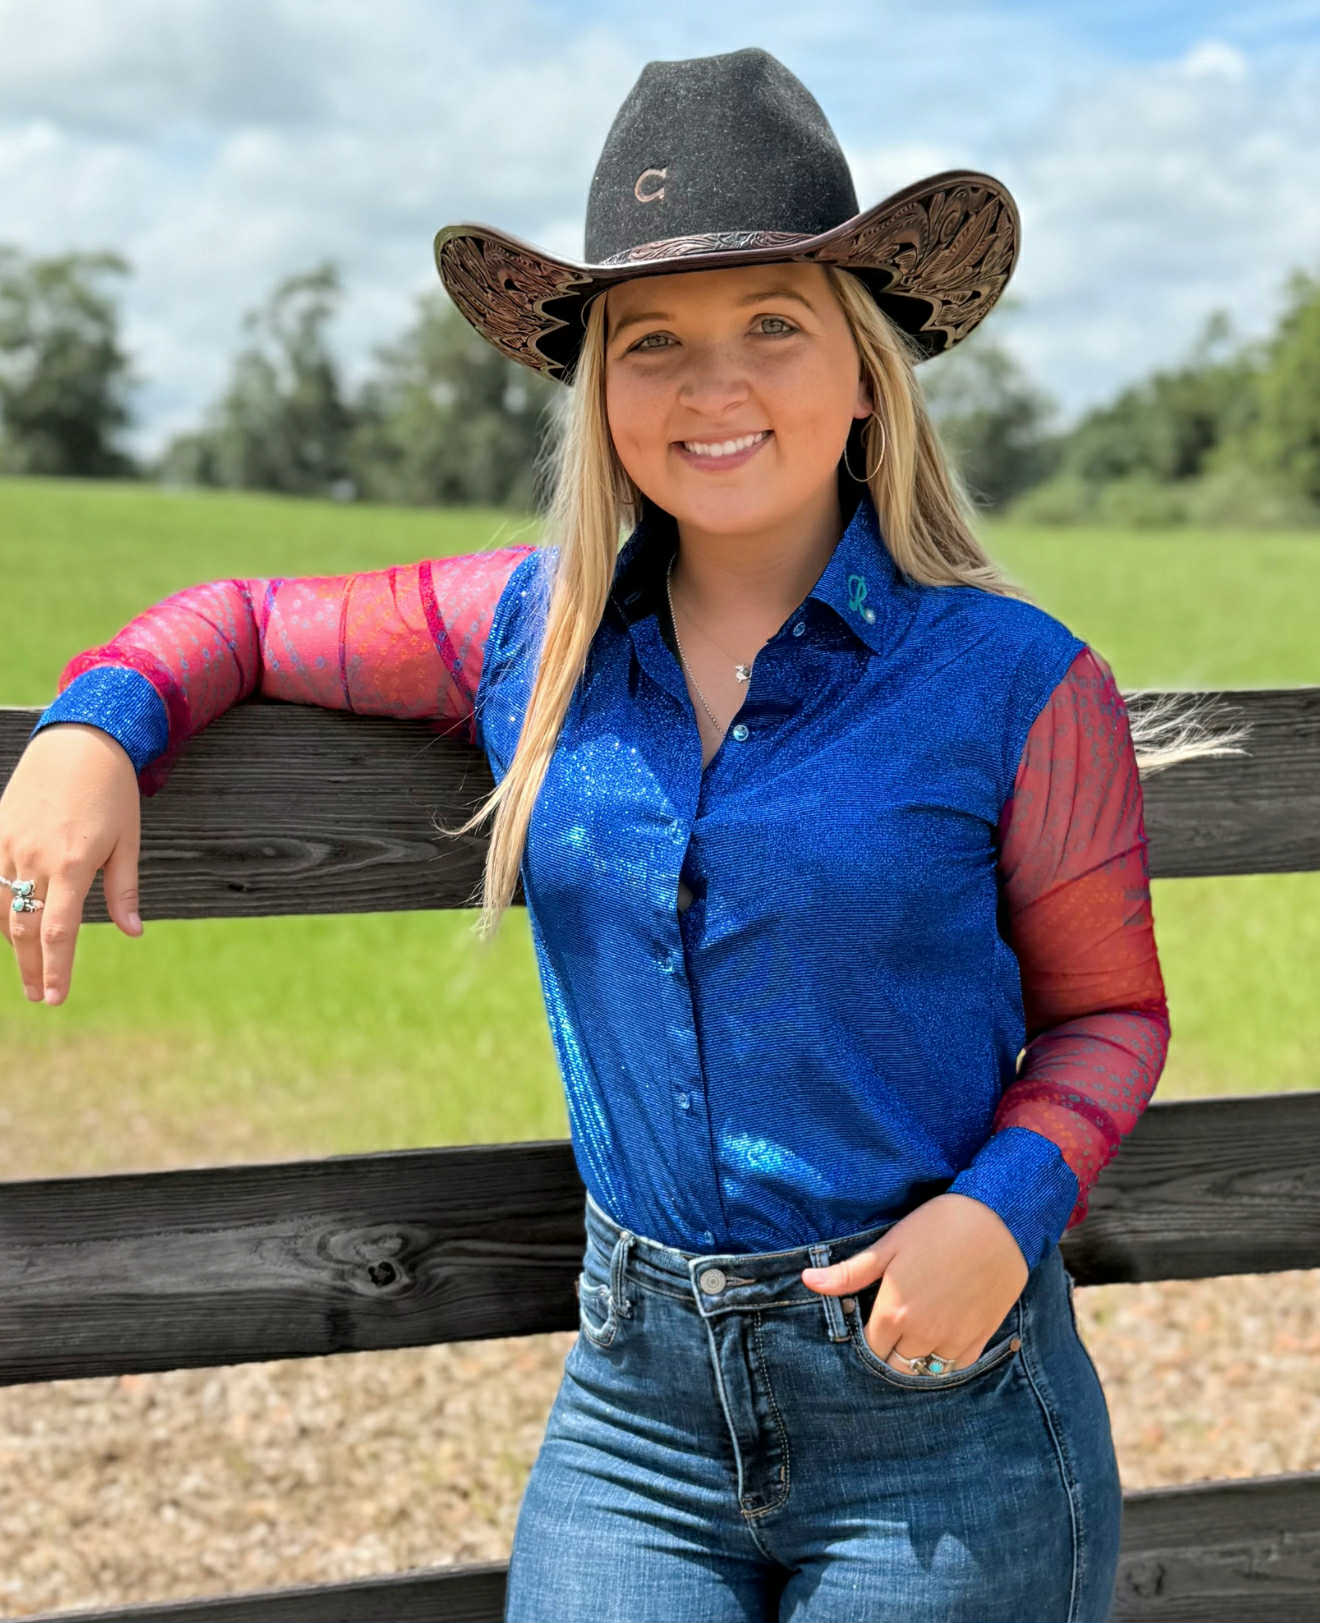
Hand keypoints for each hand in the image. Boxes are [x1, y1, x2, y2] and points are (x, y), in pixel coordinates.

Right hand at [0, 724, 144, 1005]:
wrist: (79, 740)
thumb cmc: (112, 791)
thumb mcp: (128, 840)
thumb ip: (124, 890)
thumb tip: (134, 933)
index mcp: (72, 863)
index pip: (58, 931)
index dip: (55, 969)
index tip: (55, 998)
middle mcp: (35, 857)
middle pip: (24, 928)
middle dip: (31, 967)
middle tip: (39, 997)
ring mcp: (9, 843)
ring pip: (1, 906)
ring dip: (12, 942)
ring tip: (28, 967)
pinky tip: (7, 927)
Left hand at [801, 1193, 1028, 1372]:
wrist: (999, 1219)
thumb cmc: (938, 1225)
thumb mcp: (890, 1244)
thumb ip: (850, 1272)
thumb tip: (808, 1281)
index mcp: (895, 1312)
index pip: (870, 1349)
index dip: (867, 1339)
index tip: (869, 1325)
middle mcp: (924, 1333)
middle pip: (897, 1366)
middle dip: (889, 1354)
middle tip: (890, 1333)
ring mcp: (955, 1338)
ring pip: (927, 1372)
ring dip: (918, 1361)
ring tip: (914, 1338)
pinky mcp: (982, 1336)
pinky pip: (959, 1366)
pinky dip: (947, 1361)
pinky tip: (942, 1340)